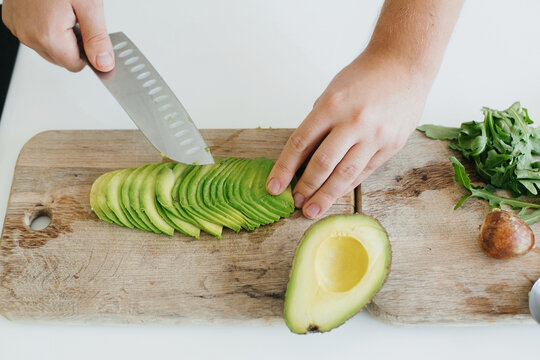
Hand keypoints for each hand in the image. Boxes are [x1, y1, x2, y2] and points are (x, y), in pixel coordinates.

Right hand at [2, 0, 113, 71]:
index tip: (90, 32)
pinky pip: (34, 32)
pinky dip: (45, 25)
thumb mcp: (89, 5)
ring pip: (48, 47)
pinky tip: (50, 8)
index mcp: (48, 36)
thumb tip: (104, 64)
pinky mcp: (12, 18)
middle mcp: (28, 35)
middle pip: (61, 59)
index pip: (76, 65)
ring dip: (60, 35)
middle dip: (74, 43)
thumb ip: (97, 39)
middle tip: (77, 16)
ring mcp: (18, 27)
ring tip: (63, 10)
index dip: (88, 51)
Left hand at [266, 51, 430, 218]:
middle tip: (295, 202)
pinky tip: (335, 195)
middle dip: (305, 187)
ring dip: (326, 196)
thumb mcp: (332, 92)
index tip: (274, 186)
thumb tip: (301, 157)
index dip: (284, 169)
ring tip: (312, 210)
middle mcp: (353, 122)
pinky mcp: (391, 145)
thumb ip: (318, 123)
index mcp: (332, 105)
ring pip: (345, 175)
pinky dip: (347, 185)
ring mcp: (375, 135)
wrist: (404, 64)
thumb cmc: (363, 77)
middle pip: (322, 164)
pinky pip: (364, 172)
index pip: (300, 144)